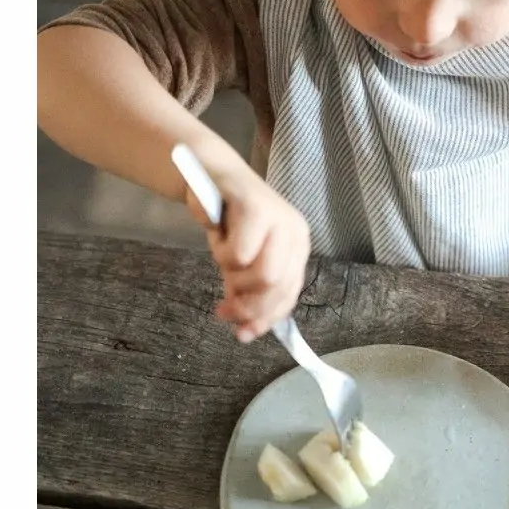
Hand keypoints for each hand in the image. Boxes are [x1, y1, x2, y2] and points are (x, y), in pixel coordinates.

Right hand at [185, 163, 310, 343]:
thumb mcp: (242, 264)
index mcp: (297, 249)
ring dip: (231, 275)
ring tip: (221, 256)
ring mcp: (280, 219)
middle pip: (275, 289)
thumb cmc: (229, 222)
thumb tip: (245, 332)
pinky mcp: (257, 208)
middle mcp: (296, 234)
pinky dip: (222, 253)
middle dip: (245, 304)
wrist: (211, 175)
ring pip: (261, 275)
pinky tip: (217, 236)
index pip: (288, 296)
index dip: (264, 319)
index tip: (240, 333)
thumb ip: (247, 294)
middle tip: (222, 307)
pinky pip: (240, 253)